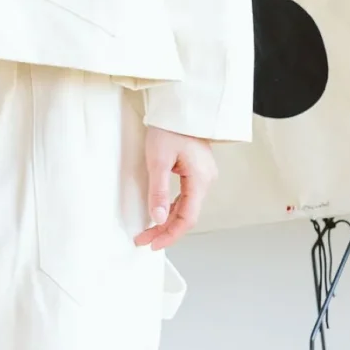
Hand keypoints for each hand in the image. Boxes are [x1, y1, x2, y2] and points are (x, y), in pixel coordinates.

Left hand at [135, 127, 216, 248]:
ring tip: (148, 230)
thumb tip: (157, 218)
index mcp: (200, 179)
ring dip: (167, 220)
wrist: (180, 106)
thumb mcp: (158, 160)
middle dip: (165, 230)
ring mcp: (203, 176)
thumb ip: (158, 191)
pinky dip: (172, 207)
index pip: (188, 218)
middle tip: (144, 239)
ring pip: (186, 207)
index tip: (153, 244)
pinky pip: (186, 196)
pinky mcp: (197, 171)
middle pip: (187, 215)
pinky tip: (159, 213)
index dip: (171, 235)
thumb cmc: (170, 127)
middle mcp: (206, 180)